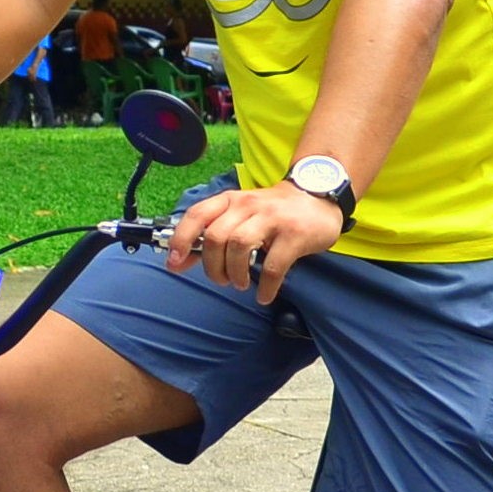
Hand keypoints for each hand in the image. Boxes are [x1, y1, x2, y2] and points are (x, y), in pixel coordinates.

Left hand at [167, 181, 344, 303]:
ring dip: (235, 273)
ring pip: (239, 246)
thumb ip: (212, 233)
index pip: (197, 215)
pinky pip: (273, 266)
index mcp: (231, 200)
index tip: (174, 262)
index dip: (181, 239)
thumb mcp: (241, 214)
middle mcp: (248, 205)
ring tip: (240, 283)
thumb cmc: (272, 211)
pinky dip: (265, 286)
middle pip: (216, 237)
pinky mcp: (294, 235)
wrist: (318, 197)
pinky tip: (265, 294)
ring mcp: (272, 219)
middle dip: (212, 266)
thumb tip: (177, 260)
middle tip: (222, 279)